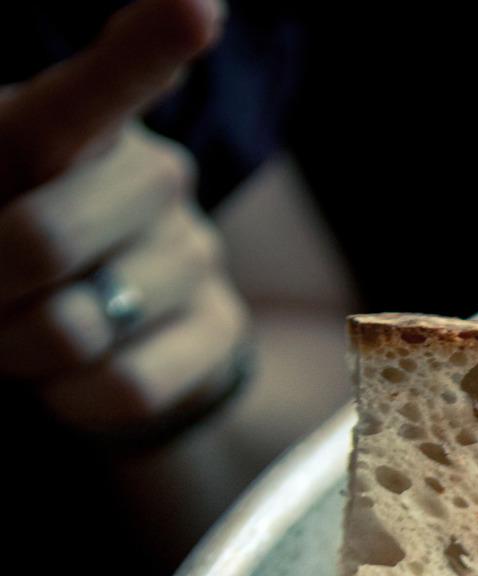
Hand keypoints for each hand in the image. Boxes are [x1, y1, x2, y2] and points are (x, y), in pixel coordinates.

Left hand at [0, 0, 242, 439]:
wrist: (96, 326)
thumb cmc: (8, 241)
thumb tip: (39, 200)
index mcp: (79, 127)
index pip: (107, 84)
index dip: (152, 44)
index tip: (199, 7)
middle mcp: (152, 179)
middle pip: (41, 242)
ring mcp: (194, 257)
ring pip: (76, 328)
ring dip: (14, 350)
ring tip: (16, 336)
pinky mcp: (219, 334)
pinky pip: (127, 385)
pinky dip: (69, 397)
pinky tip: (68, 376)